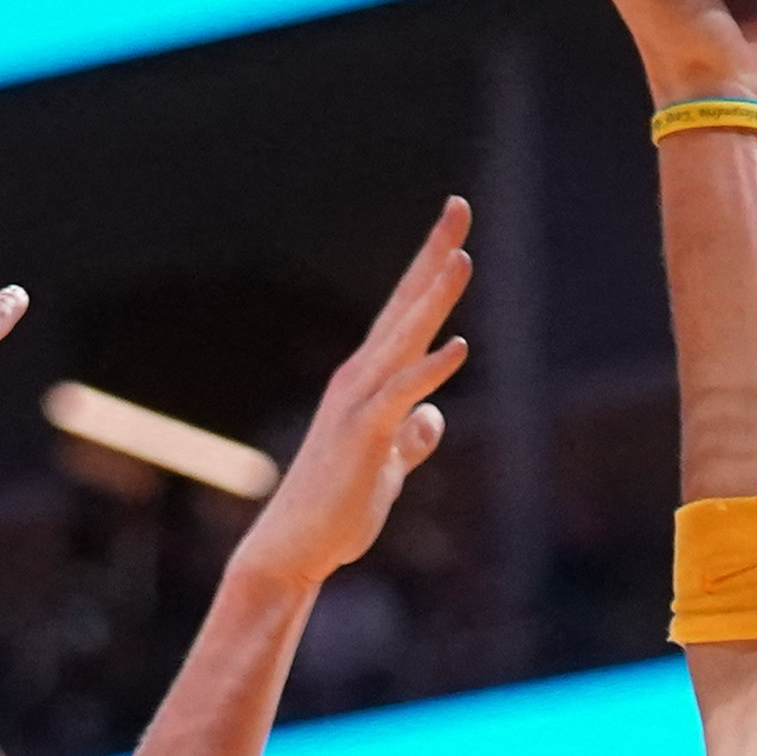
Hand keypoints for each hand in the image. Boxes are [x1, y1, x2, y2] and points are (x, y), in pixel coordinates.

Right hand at [229, 198, 477, 590]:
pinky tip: (458, 347)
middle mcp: (360, 378)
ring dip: (432, 298)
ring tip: (461, 257)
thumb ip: (410, 436)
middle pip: (405, 305)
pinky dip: (429, 370)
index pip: (406, 312)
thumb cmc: (338, 508)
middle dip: (432, 255)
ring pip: (403, 339)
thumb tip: (431, 417)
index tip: (455, 228)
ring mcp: (360, 404)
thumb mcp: (386, 465)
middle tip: (458, 206)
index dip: (431, 268)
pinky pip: (400, 396)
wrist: (295, 549)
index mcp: (369, 380)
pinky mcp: (364, 437)